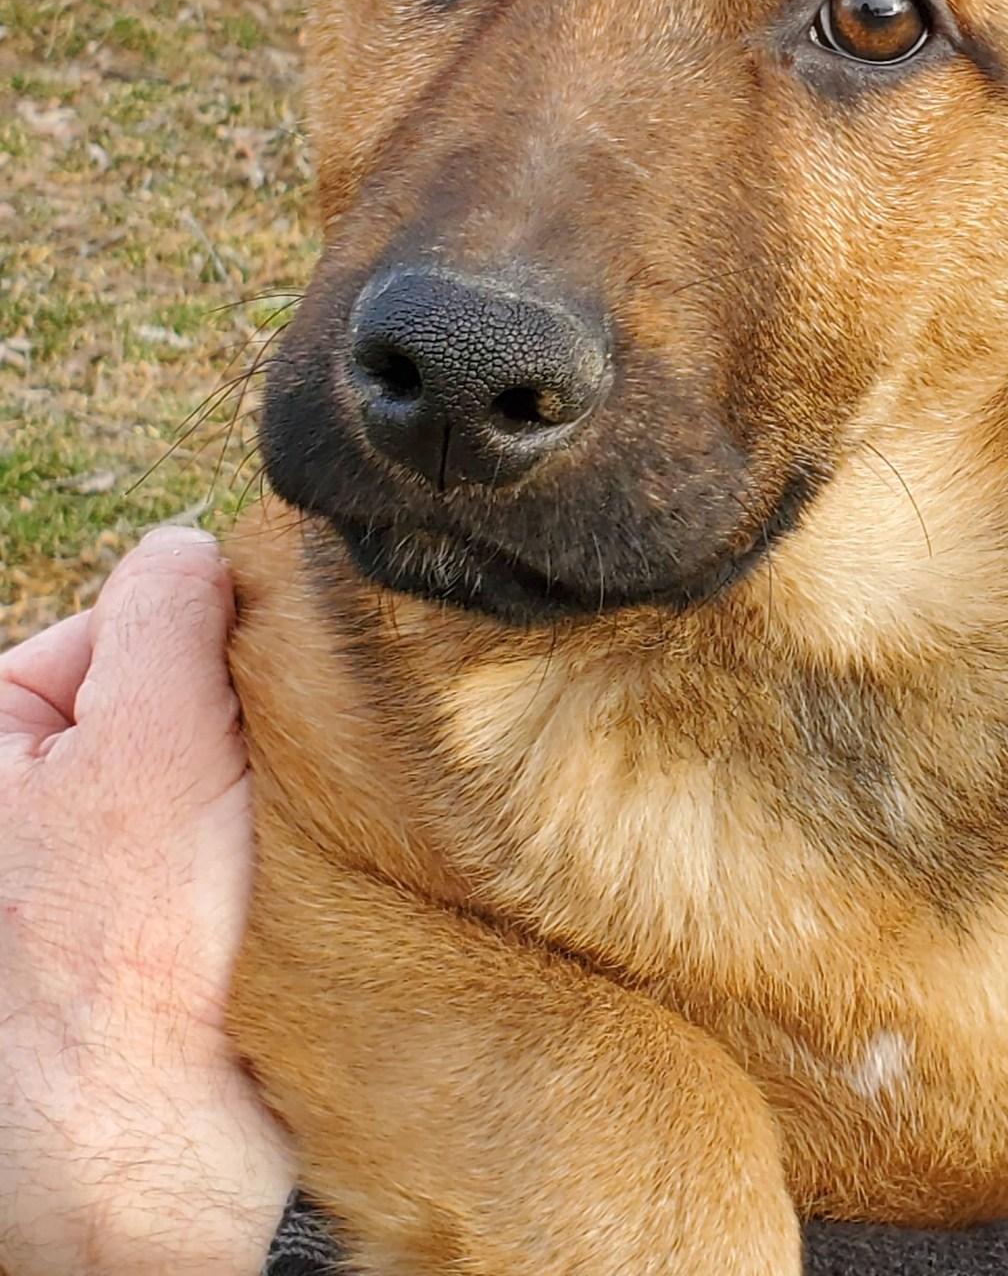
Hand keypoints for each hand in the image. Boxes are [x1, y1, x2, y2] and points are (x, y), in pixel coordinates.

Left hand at [0, 527, 292, 1275]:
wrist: (168, 1179)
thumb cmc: (140, 968)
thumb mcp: (151, 743)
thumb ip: (166, 608)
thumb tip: (195, 547)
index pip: (114, 625)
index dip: (200, 648)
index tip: (243, 706)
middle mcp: (13, 814)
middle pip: (157, 698)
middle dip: (225, 723)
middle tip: (256, 790)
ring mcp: (63, 880)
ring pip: (193, 770)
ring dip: (247, 789)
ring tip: (261, 853)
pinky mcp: (119, 939)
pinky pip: (204, 844)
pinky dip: (246, 852)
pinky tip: (263, 894)